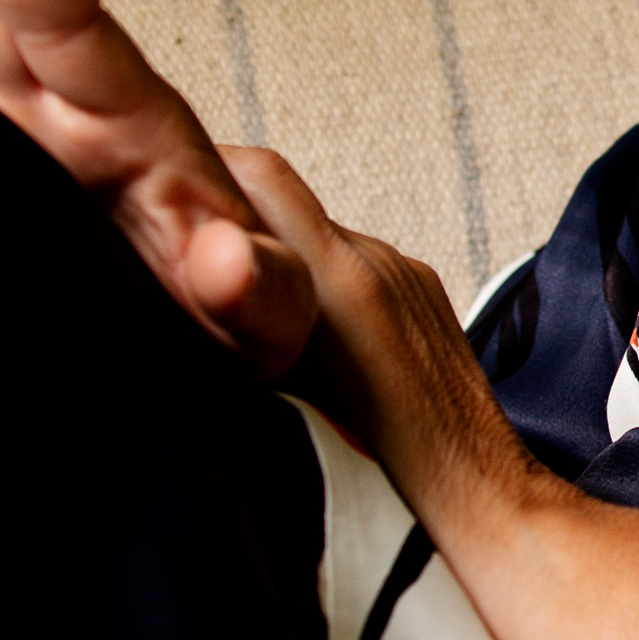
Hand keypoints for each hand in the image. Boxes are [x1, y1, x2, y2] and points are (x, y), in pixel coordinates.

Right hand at [216, 145, 538, 510]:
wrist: (467, 471)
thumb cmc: (377, 455)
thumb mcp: (287, 387)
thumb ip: (240, 325)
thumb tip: (191, 279)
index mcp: (337, 280)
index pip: (263, 180)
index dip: (210, 169)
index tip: (171, 190)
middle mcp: (374, 259)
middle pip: (281, 192)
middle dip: (227, 201)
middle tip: (183, 228)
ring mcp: (403, 268)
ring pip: (316, 229)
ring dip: (273, 244)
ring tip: (235, 282)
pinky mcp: (421, 284)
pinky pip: (355, 256)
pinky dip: (317, 272)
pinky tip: (298, 316)